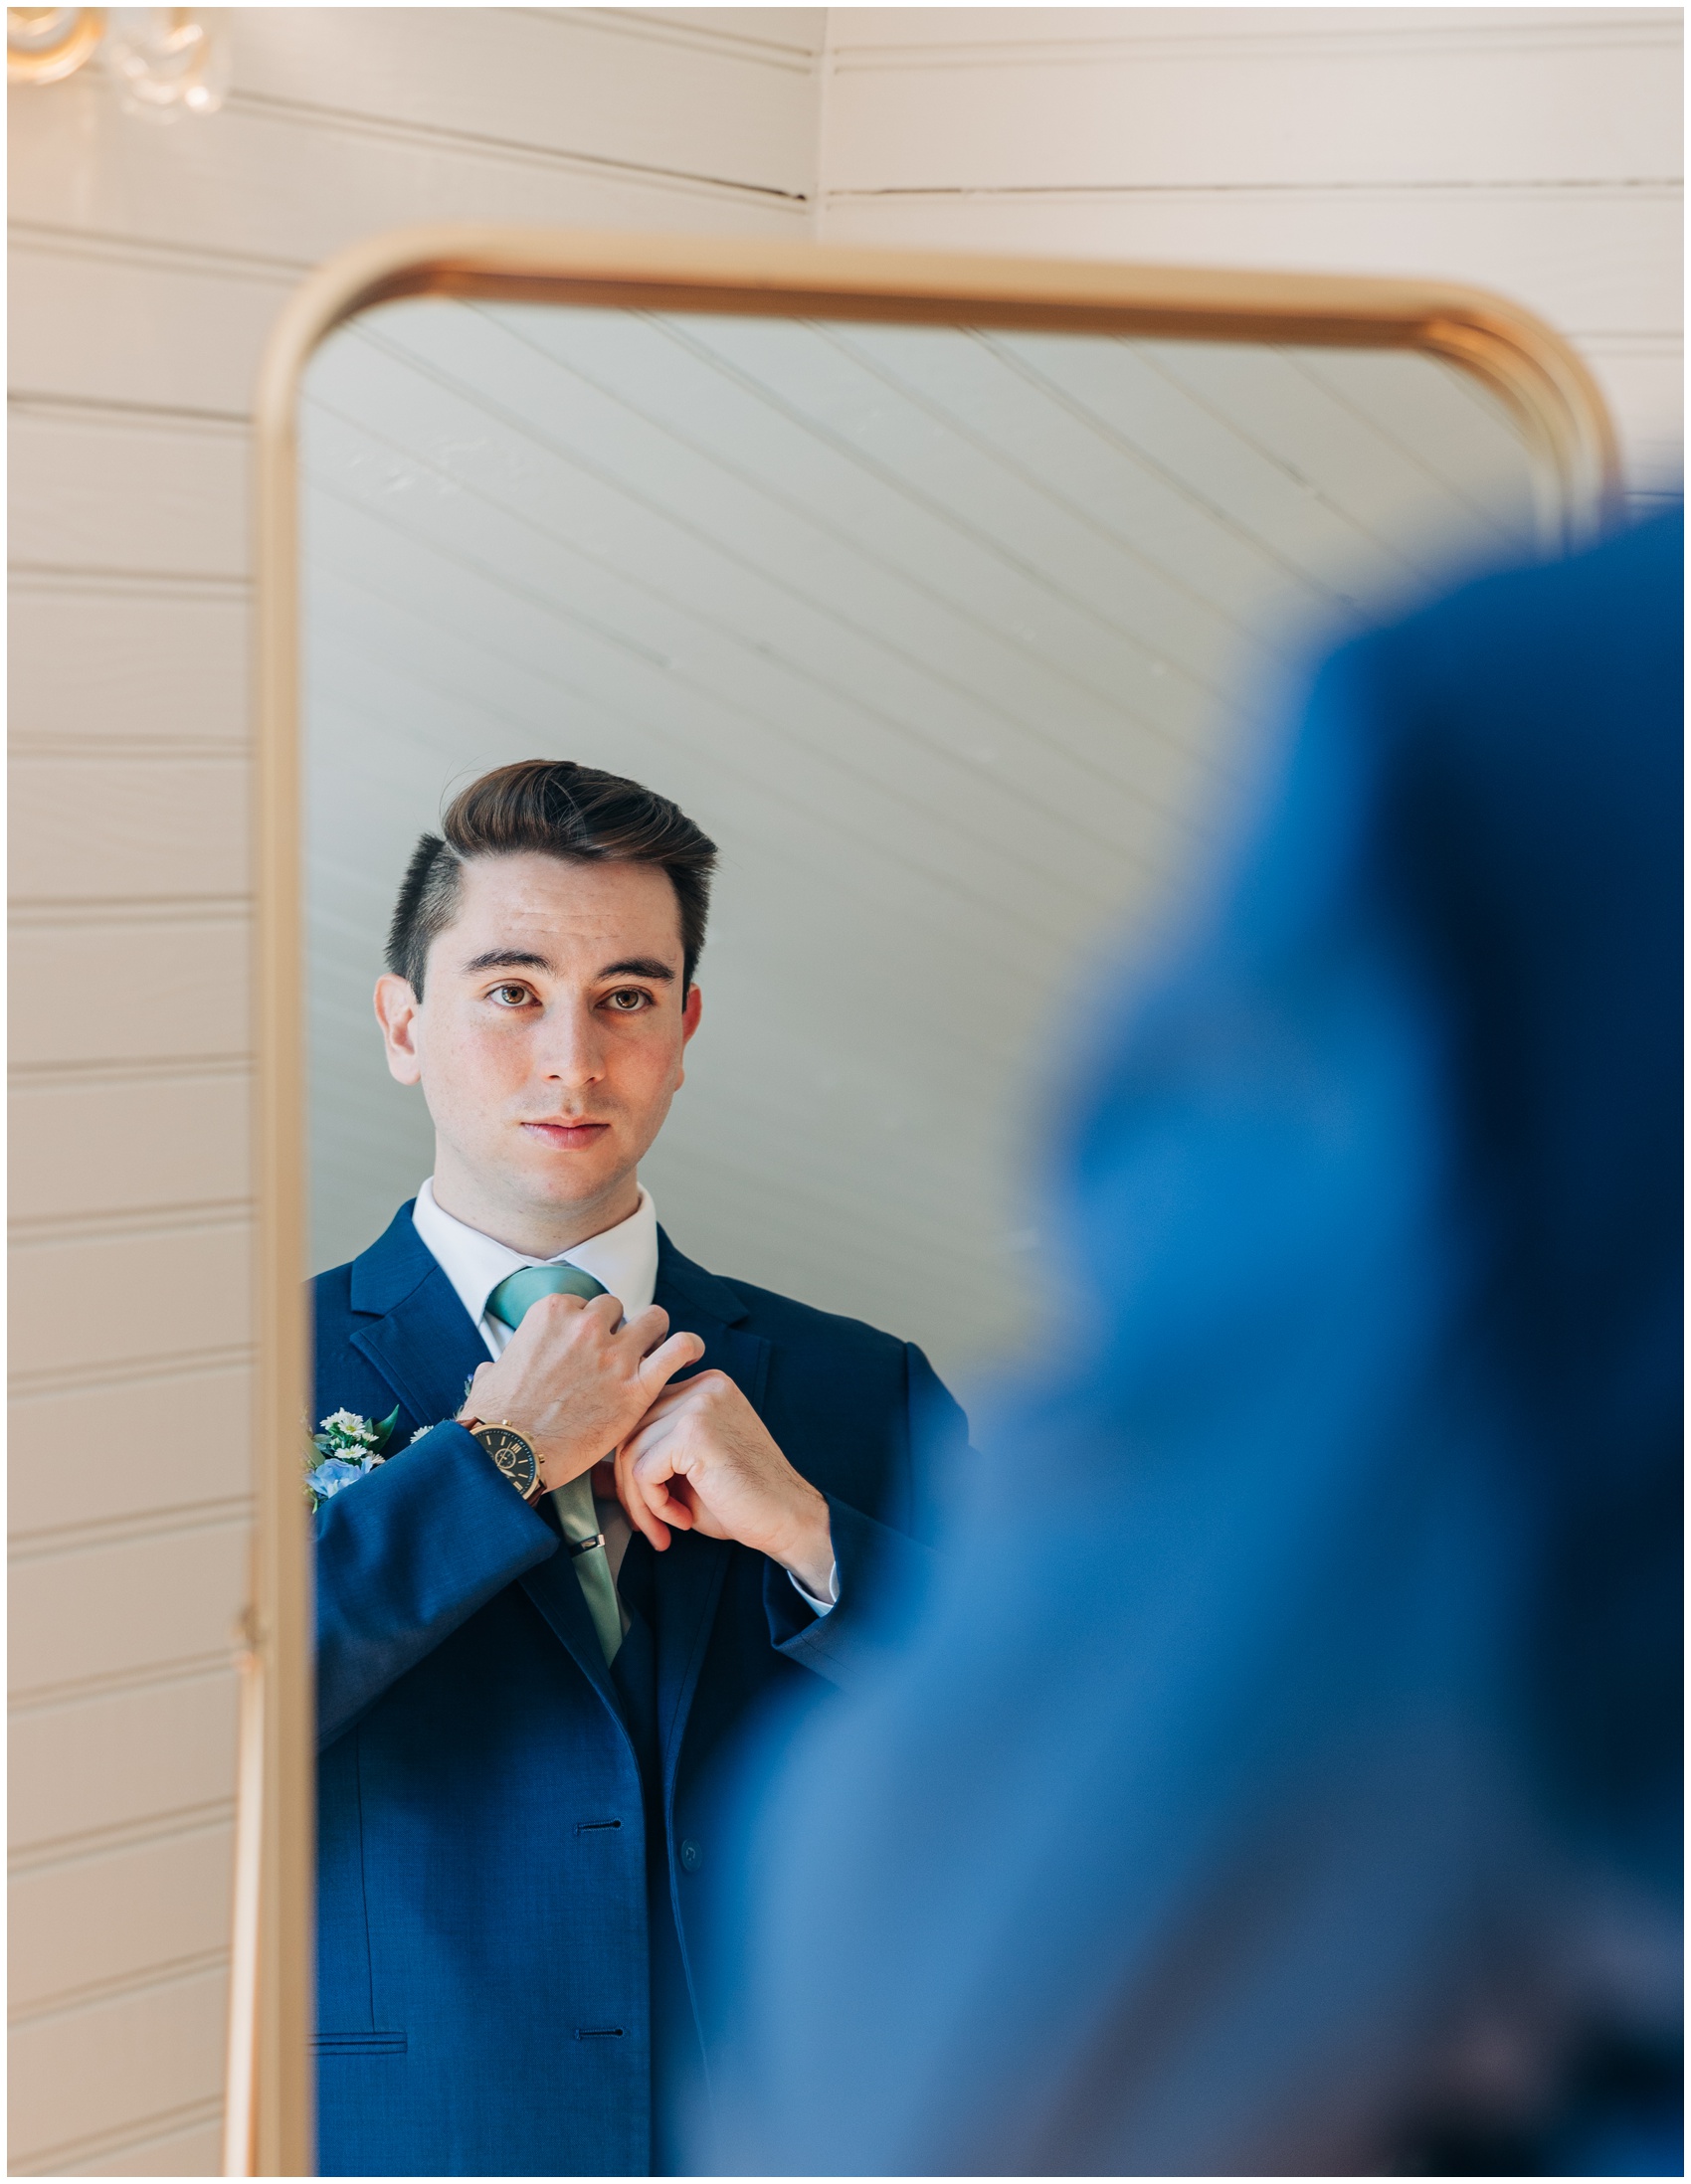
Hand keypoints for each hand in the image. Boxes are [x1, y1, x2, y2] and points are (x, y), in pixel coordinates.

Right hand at [458, 1294, 703, 1491]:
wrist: (511, 1453)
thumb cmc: (498, 1420)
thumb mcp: (491, 1377)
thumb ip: (501, 1364)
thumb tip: (496, 1369)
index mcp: (553, 1314)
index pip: (586, 1305)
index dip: (589, 1327)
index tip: (588, 1346)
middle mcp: (586, 1326)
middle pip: (618, 1310)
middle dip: (619, 1328)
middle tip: (617, 1354)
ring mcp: (614, 1354)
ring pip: (653, 1320)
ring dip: (653, 1334)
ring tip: (654, 1350)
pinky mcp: (636, 1386)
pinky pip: (678, 1349)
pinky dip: (689, 1347)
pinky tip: (692, 1353)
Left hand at [615, 1370, 833, 1597]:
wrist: (789, 1520)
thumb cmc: (742, 1501)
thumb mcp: (687, 1471)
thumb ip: (650, 1457)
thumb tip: (592, 1471)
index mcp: (703, 1387)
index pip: (640, 1416)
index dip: (632, 1466)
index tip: (647, 1505)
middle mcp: (702, 1385)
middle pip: (629, 1431)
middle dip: (629, 1487)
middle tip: (650, 1524)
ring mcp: (699, 1404)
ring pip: (631, 1452)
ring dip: (640, 1502)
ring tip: (665, 1527)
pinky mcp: (695, 1431)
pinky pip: (643, 1470)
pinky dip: (653, 1505)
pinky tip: (681, 1520)